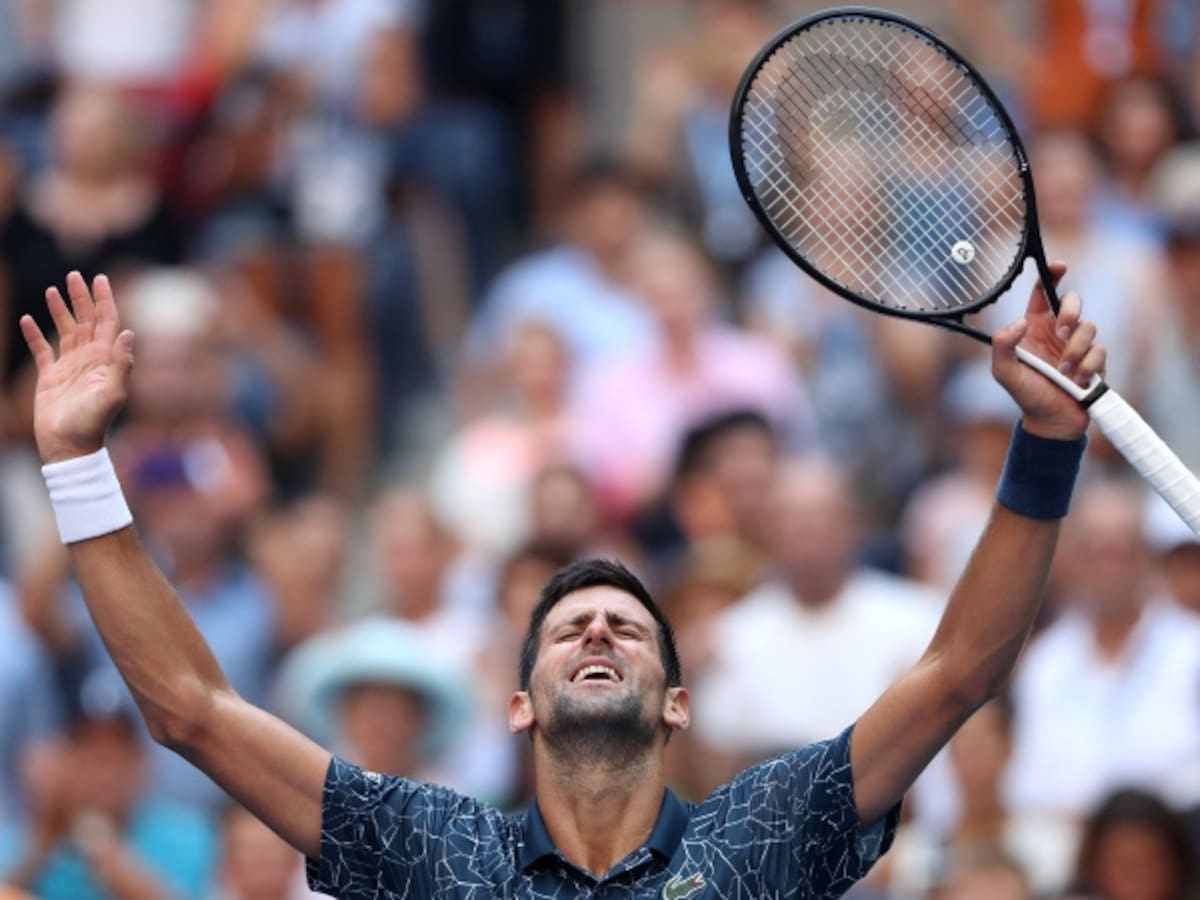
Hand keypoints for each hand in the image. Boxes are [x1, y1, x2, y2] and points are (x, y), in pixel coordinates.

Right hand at [19, 272, 134, 463]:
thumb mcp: (113, 394)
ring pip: (66, 331)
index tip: (100, 279)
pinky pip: (42, 350)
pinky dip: (35, 335)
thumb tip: (128, 332)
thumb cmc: (93, 423)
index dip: (104, 300)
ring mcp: (70, 367)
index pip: (107, 323)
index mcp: (106, 360)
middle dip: (82, 298)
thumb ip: (122, 364)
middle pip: (87, 321)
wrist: (70, 446)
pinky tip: (28, 319)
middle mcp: (90, 360)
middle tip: (75, 275)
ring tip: (54, 289)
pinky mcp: (50, 377)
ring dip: (61, 311)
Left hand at [991, 262, 1105, 440]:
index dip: (1051, 276)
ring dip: (1075, 351)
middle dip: (1072, 311)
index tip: (1059, 266)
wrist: (1051, 421)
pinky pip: (1099, 351)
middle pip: (1074, 301)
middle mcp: (1057, 332)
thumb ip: (1002, 345)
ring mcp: (1078, 345)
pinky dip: (1087, 367)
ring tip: (1063, 371)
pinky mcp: (1095, 360)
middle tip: (1061, 330)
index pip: (1043, 293)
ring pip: (1090, 327)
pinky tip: (1076, 381)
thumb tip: (1020, 322)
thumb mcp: (1004, 372)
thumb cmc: (1026, 394)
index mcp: (1034, 327)